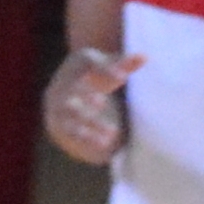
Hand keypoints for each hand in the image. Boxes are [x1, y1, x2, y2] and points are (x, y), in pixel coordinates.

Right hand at [44, 46, 139, 167]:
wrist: (68, 87)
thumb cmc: (95, 74)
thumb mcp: (108, 66)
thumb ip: (124, 64)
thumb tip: (144, 57)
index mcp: (77, 67)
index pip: (88, 64)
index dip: (105, 71)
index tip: (122, 77)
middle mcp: (63, 86)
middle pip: (72, 90)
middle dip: (84, 96)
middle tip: (100, 102)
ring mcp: (58, 107)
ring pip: (69, 117)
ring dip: (88, 125)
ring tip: (111, 134)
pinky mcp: (59, 125)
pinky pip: (70, 134)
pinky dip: (85, 140)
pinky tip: (104, 146)